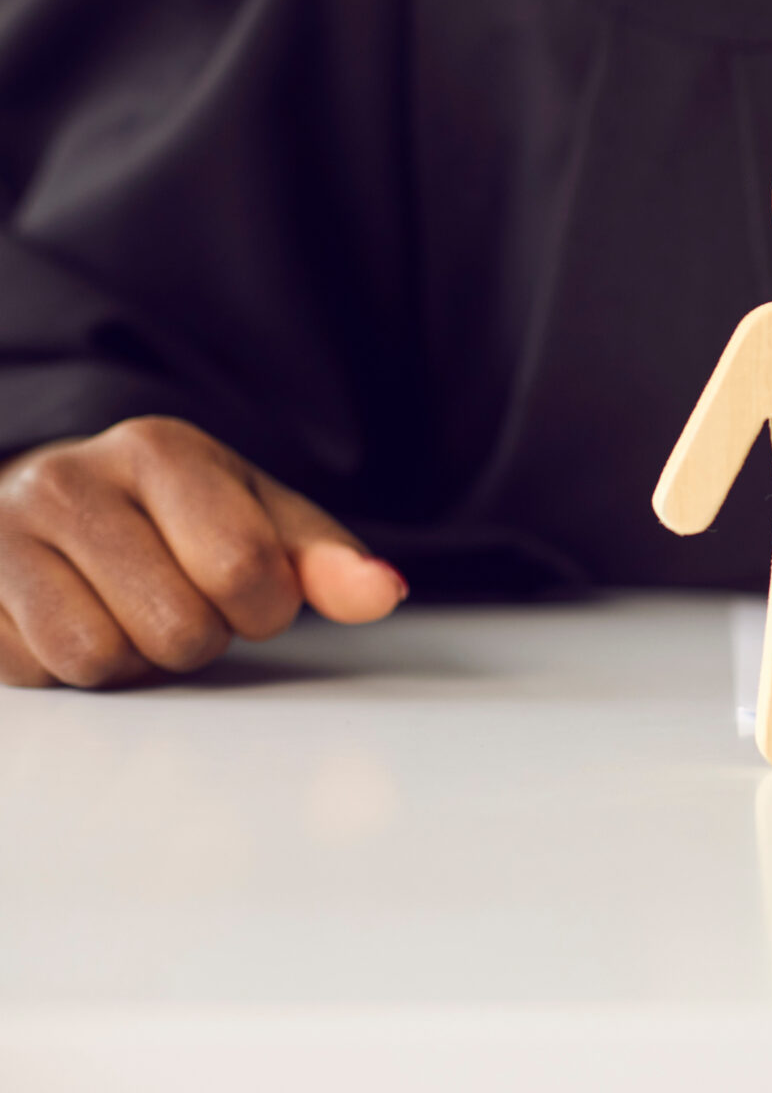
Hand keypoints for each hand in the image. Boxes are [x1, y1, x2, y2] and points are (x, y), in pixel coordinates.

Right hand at [0, 417, 405, 688]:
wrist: (45, 500)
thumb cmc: (171, 515)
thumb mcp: (258, 516)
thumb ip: (323, 558)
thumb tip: (382, 592)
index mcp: (160, 450)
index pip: (244, 568)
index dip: (265, 608)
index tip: (252, 593)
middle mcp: (70, 480)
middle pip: (177, 627)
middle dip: (199, 637)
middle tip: (180, 602)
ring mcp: (2, 534)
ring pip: (99, 660)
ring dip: (134, 661)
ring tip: (129, 613)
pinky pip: (40, 673)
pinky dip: (71, 669)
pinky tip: (76, 621)